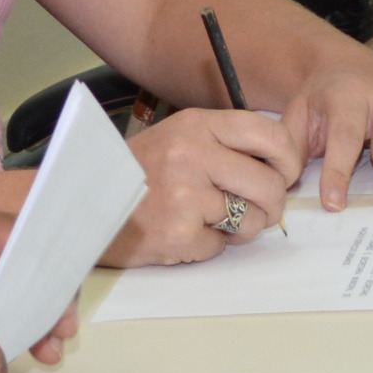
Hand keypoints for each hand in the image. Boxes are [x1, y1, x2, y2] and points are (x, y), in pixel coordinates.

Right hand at [110, 108, 306, 266]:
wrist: (83, 203)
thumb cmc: (136, 174)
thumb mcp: (178, 139)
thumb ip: (224, 145)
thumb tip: (280, 167)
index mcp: (197, 125)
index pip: (270, 135)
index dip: (289, 160)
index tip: (284, 174)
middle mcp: (193, 154)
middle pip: (270, 185)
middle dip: (271, 206)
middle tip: (256, 212)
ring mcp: (186, 194)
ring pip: (251, 220)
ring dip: (239, 230)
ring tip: (208, 221)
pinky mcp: (179, 232)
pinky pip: (220, 246)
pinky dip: (207, 245)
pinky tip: (181, 232)